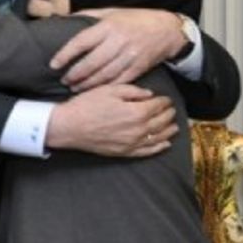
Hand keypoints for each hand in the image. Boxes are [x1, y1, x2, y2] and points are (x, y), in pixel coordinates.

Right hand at [46, 84, 177, 156]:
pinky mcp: (124, 152)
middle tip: (171, 110)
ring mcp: (132, 142)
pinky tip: (164, 144)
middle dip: (169, 114)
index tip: (166, 99)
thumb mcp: (109, 90)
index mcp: (136, 111)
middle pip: (161, 121)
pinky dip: (158, 147)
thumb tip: (149, 95)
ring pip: (158, 137)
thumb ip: (132, 91)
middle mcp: (138, 129)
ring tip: (174, 126)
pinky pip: (147, 151)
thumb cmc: (86, 106)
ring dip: (168, 131)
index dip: (164, 101)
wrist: (69, 126)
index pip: (158, 106)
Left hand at [49, 8, 187, 90]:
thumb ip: (87, 15)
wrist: (168, 29)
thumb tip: (64, 18)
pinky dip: (105, 87)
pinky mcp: (139, 67)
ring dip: (87, 84)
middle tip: (64, 81)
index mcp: (108, 26)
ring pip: (104, 74)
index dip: (65, 54)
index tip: (53, 64)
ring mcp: (130, 55)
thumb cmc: (135, 19)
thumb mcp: (111, 12)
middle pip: (91, 63)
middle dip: (75, 74)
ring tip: (75, 88)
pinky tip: (95, 91)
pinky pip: (119, 81)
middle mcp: (118, 41)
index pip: (81, 42)